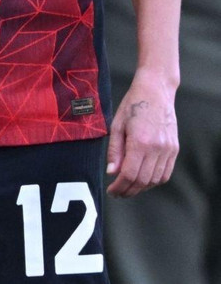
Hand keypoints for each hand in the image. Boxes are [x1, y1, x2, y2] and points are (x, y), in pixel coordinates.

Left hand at [106, 68, 178, 196]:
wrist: (156, 92)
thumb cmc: (133, 105)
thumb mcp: (117, 125)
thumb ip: (115, 150)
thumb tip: (112, 172)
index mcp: (140, 142)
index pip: (130, 174)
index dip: (120, 187)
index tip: (111, 191)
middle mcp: (157, 148)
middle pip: (143, 180)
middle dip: (128, 190)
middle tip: (117, 193)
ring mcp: (169, 150)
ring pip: (156, 180)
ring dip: (141, 188)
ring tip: (128, 187)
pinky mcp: (174, 149)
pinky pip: (165, 173)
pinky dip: (154, 181)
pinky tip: (142, 179)